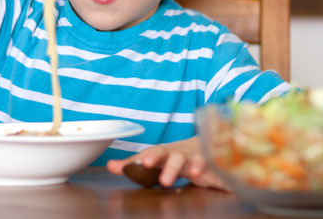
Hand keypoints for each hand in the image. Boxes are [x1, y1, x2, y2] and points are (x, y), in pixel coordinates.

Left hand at [106, 137, 228, 190]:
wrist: (212, 143)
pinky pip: (207, 164)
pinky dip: (202, 167)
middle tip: (147, 165)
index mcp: (166, 153)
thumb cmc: (180, 155)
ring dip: (176, 168)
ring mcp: (196, 157)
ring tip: (170, 179)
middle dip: (159, 160)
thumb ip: (134, 164)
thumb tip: (110, 166)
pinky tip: (198, 173)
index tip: (135, 164)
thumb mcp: (158, 159)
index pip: (153, 153)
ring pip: (187, 160)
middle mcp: (180, 153)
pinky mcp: (211, 164)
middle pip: (169, 155)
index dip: (145, 157)